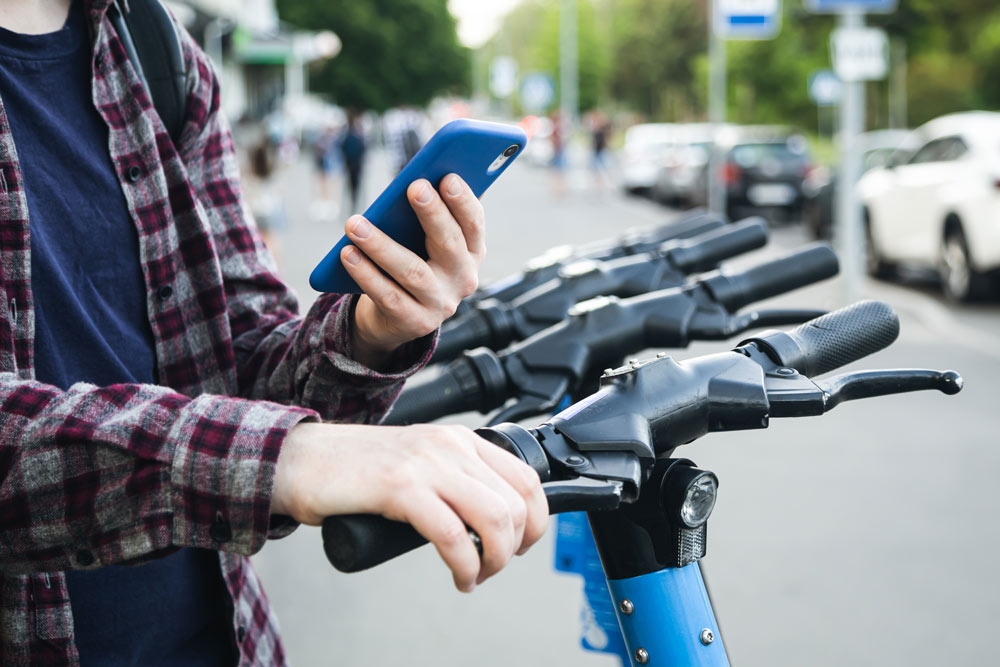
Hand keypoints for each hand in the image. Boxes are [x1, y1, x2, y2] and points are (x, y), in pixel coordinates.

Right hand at [271, 422, 546, 591]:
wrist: (302, 459)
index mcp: (460, 439)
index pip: (526, 478)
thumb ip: (454, 480)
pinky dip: (465, 566)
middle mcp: (450, 446)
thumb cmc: (357, 469)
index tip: (519, 546)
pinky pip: (453, 535)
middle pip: (517, 502)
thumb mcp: (421, 464)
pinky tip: (459, 578)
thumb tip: (492, 520)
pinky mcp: (400, 487)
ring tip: (475, 575)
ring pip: (495, 518)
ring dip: (494, 560)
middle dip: (515, 547)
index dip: (535, 521)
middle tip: (492, 567)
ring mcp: (426, 464)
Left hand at [341, 174, 484, 364]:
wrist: (399, 317)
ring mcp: (441, 304)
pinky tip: (347, 253)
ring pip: (412, 272)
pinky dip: (366, 274)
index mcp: (472, 252)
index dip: (464, 201)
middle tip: (413, 187)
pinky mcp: (415, 323)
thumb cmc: (414, 262)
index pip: (474, 224)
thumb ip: (429, 216)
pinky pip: (388, 296)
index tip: (448, 177)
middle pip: (450, 244)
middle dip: (433, 214)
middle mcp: (464, 279)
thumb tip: (419, 179)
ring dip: (382, 245)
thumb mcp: (427, 241)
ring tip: (355, 224)